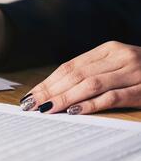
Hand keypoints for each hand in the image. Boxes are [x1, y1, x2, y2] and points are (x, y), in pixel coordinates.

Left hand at [20, 41, 140, 114]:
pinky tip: (73, 111)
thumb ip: (92, 70)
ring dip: (64, 98)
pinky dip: (90, 104)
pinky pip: (113, 97)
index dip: (48, 81)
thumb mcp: (117, 63)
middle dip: (49, 91)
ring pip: (90, 84)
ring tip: (45, 109)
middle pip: (75, 75)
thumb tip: (55, 89)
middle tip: (30, 105)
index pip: (69, 66)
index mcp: (109, 49)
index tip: (30, 95)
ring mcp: (134, 73)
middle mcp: (120, 57)